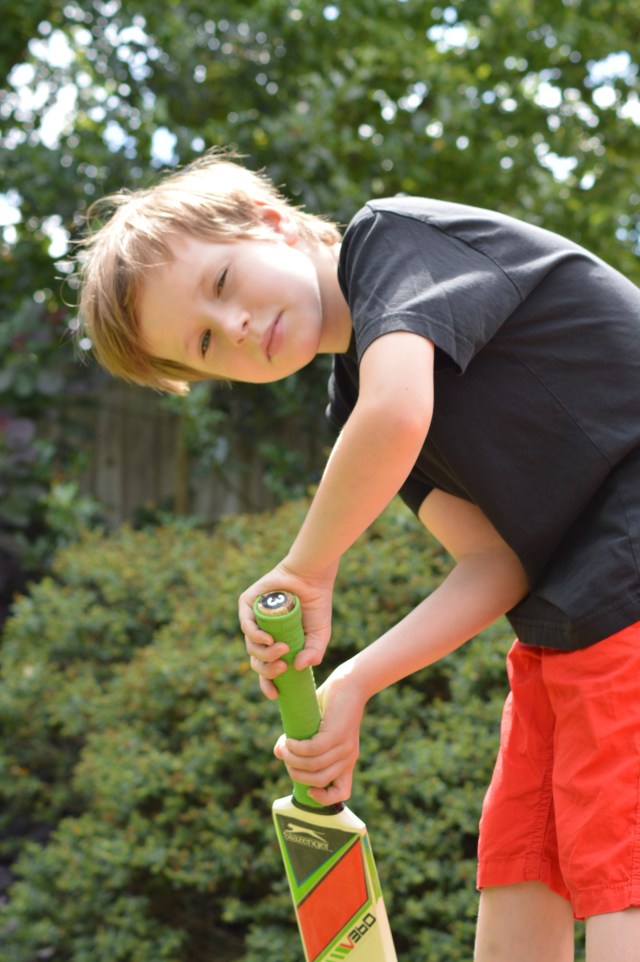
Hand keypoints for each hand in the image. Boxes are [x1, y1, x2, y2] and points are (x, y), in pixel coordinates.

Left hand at [238, 558, 337, 698]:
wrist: (312, 577)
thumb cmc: (316, 605)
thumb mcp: (319, 635)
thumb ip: (313, 654)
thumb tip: (299, 668)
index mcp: (277, 644)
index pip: (266, 669)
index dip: (268, 683)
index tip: (275, 694)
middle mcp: (263, 634)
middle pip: (256, 661)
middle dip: (267, 670)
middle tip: (282, 667)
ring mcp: (254, 619)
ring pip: (250, 646)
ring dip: (264, 653)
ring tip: (281, 649)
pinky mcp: (247, 604)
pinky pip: (246, 625)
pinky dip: (255, 636)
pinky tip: (268, 640)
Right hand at [274, 666, 366, 804]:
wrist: (349, 683)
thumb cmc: (330, 705)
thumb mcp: (314, 729)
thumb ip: (299, 745)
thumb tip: (278, 754)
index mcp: (346, 761)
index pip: (342, 792)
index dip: (324, 798)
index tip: (307, 788)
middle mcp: (348, 757)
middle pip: (318, 781)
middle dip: (296, 774)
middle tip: (286, 758)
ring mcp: (344, 747)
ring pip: (313, 766)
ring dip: (293, 760)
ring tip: (285, 747)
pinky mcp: (337, 734)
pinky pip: (312, 750)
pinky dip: (296, 748)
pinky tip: (289, 740)